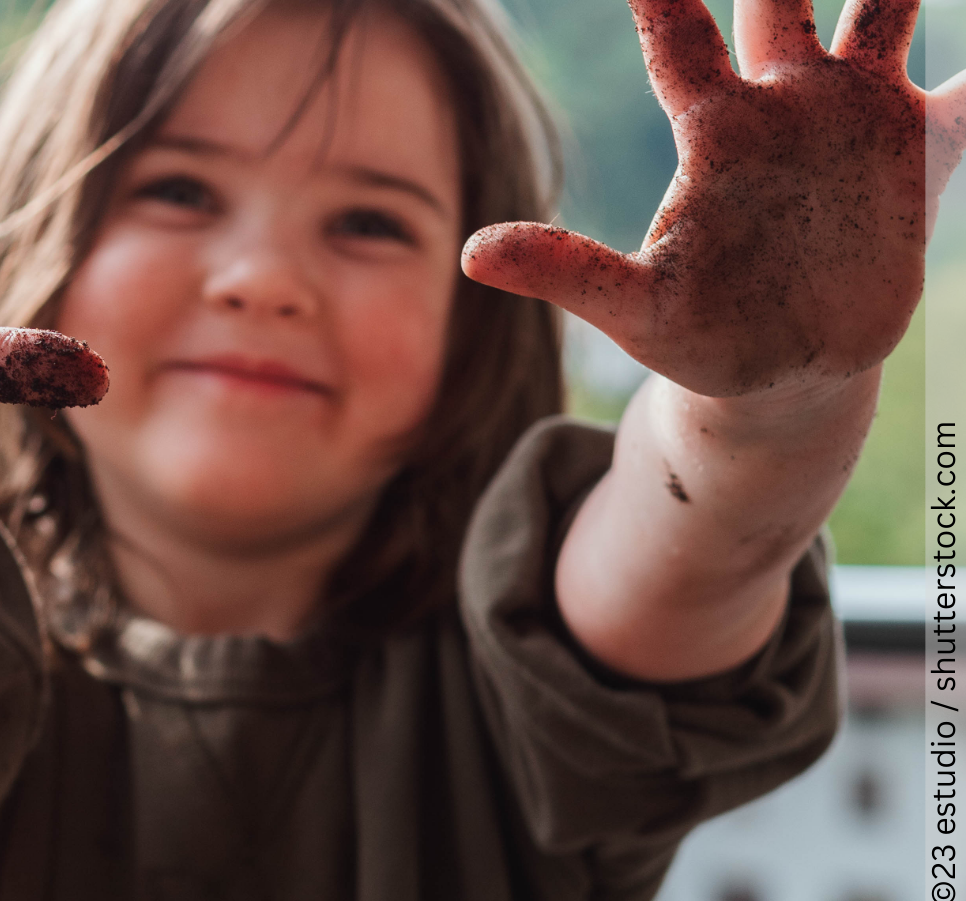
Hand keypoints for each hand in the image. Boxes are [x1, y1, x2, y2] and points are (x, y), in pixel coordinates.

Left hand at [463, 0, 965, 398]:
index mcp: (716, 126)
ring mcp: (855, 118)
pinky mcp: (919, 153)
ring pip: (886, 6)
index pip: (679, 28)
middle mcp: (785, 101)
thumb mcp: (632, 308)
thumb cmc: (698, 334)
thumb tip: (472, 256)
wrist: (779, 371)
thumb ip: (565, 271)